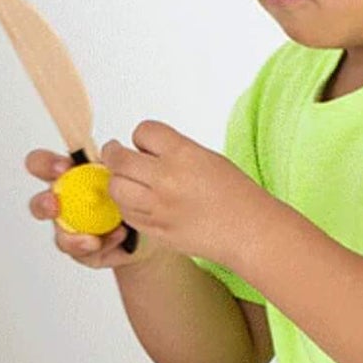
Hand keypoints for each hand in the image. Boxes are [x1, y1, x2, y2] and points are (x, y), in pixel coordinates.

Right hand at [25, 149, 139, 269]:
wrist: (151, 227)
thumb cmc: (133, 193)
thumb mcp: (125, 173)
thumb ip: (113, 165)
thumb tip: (112, 153)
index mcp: (69, 178)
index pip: (42, 166)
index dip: (45, 165)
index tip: (62, 167)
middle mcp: (66, 205)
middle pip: (39, 205)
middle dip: (43, 204)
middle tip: (55, 205)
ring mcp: (72, 231)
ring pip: (60, 238)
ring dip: (72, 239)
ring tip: (93, 240)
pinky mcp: (83, 253)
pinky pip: (83, 254)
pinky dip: (101, 246)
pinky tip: (117, 237)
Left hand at [100, 122, 259, 264]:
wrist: (249, 231)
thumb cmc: (235, 195)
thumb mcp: (207, 158)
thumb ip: (173, 151)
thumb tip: (144, 150)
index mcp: (183, 154)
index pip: (142, 131)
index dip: (140, 136)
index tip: (142, 142)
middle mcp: (166, 179)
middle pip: (119, 160)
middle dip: (113, 154)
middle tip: (114, 152)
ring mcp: (158, 207)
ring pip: (116, 188)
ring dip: (117, 181)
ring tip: (125, 180)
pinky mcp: (155, 230)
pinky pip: (126, 213)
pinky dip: (127, 205)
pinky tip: (137, 202)